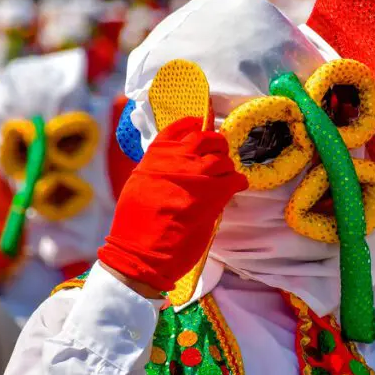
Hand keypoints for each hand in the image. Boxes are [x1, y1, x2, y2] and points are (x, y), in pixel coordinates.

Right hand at [97, 117, 246, 292]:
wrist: (140, 250)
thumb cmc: (136, 224)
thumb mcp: (139, 183)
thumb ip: (159, 166)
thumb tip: (177, 163)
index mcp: (156, 154)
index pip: (181, 127)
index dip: (194, 124)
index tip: (201, 124)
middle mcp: (178, 157)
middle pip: (208, 139)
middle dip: (216, 146)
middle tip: (218, 157)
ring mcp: (198, 174)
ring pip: (224, 159)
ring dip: (226, 168)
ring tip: (223, 179)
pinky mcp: (215, 194)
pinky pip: (236, 179)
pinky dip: (238, 182)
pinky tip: (235, 188)